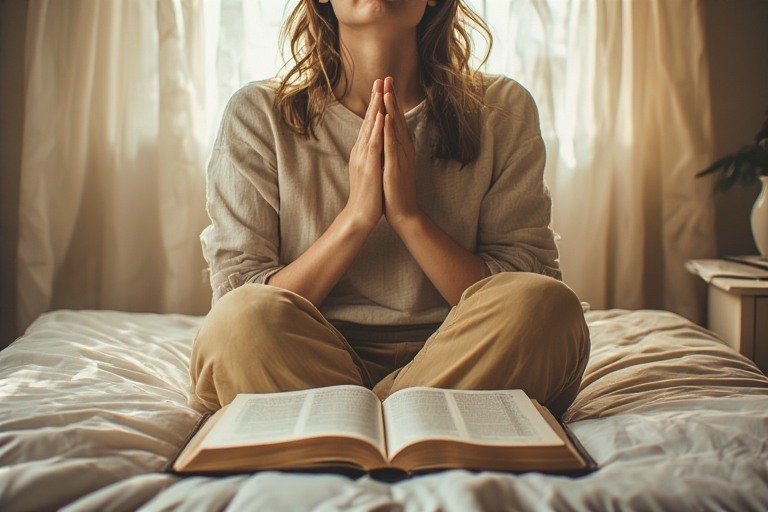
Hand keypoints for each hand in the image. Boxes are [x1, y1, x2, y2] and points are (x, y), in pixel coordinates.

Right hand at [343, 79, 385, 229]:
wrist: (360, 215)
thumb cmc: (368, 196)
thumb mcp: (370, 171)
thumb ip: (371, 157)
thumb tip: (375, 147)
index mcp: (363, 152)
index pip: (369, 125)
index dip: (375, 106)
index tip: (381, 89)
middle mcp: (361, 151)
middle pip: (368, 120)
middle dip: (375, 99)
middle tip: (380, 79)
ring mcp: (363, 157)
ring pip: (369, 127)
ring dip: (375, 107)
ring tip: (380, 89)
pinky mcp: (368, 166)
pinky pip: (373, 144)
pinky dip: (376, 128)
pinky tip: (380, 116)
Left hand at [382, 76, 419, 226]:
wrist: (403, 211)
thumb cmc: (396, 188)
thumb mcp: (393, 163)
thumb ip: (392, 147)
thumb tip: (388, 133)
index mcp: (401, 147)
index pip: (395, 119)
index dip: (391, 101)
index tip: (385, 82)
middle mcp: (403, 148)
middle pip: (398, 118)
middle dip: (392, 97)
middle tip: (387, 77)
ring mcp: (400, 157)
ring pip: (396, 129)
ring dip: (392, 109)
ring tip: (387, 91)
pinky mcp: (395, 167)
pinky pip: (392, 146)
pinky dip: (390, 131)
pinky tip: (387, 119)